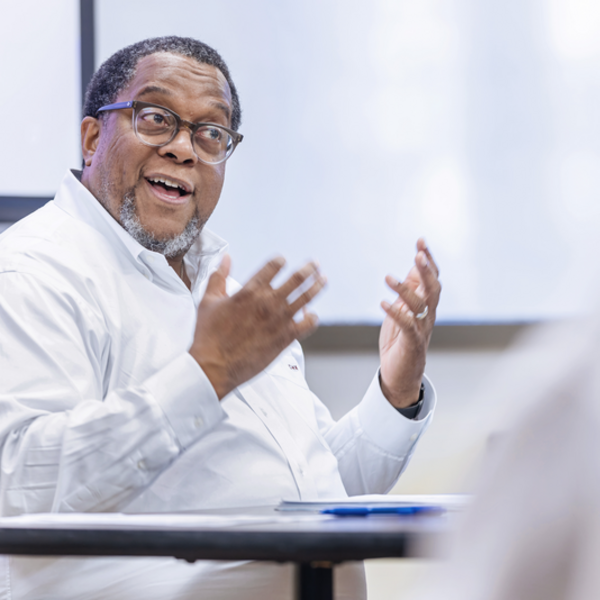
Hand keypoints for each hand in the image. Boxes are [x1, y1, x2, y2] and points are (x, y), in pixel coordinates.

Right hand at [189, 254, 325, 398]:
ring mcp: (279, 320)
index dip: (280, 261)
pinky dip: (312, 317)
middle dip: (308, 268)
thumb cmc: (209, 336)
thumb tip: (226, 258)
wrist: (214, 367)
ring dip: (317, 286)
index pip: (273, 266)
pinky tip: (311, 315)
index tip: (282, 260)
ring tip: (322, 280)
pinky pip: (308, 324)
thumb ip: (219, 277)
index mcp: (249, 291)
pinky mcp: (286, 338)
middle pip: (297, 278)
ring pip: (307, 297)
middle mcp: (268, 303)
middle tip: (314, 264)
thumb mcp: (208, 301)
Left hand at [379, 239, 440, 408]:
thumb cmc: (401, 339)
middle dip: (426, 270)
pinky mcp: (412, 342)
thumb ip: (413, 287)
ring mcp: (422, 329)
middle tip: (418, 254)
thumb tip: (416, 263)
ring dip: (404, 290)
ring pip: (419, 305)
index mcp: (427, 305)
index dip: (428, 260)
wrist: (400, 374)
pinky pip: (406, 325)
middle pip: (433, 288)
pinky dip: (395, 314)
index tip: (420, 241)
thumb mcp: (405, 307)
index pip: (432, 278)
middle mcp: (428, 315)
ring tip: (388, 278)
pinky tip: (383, 303)